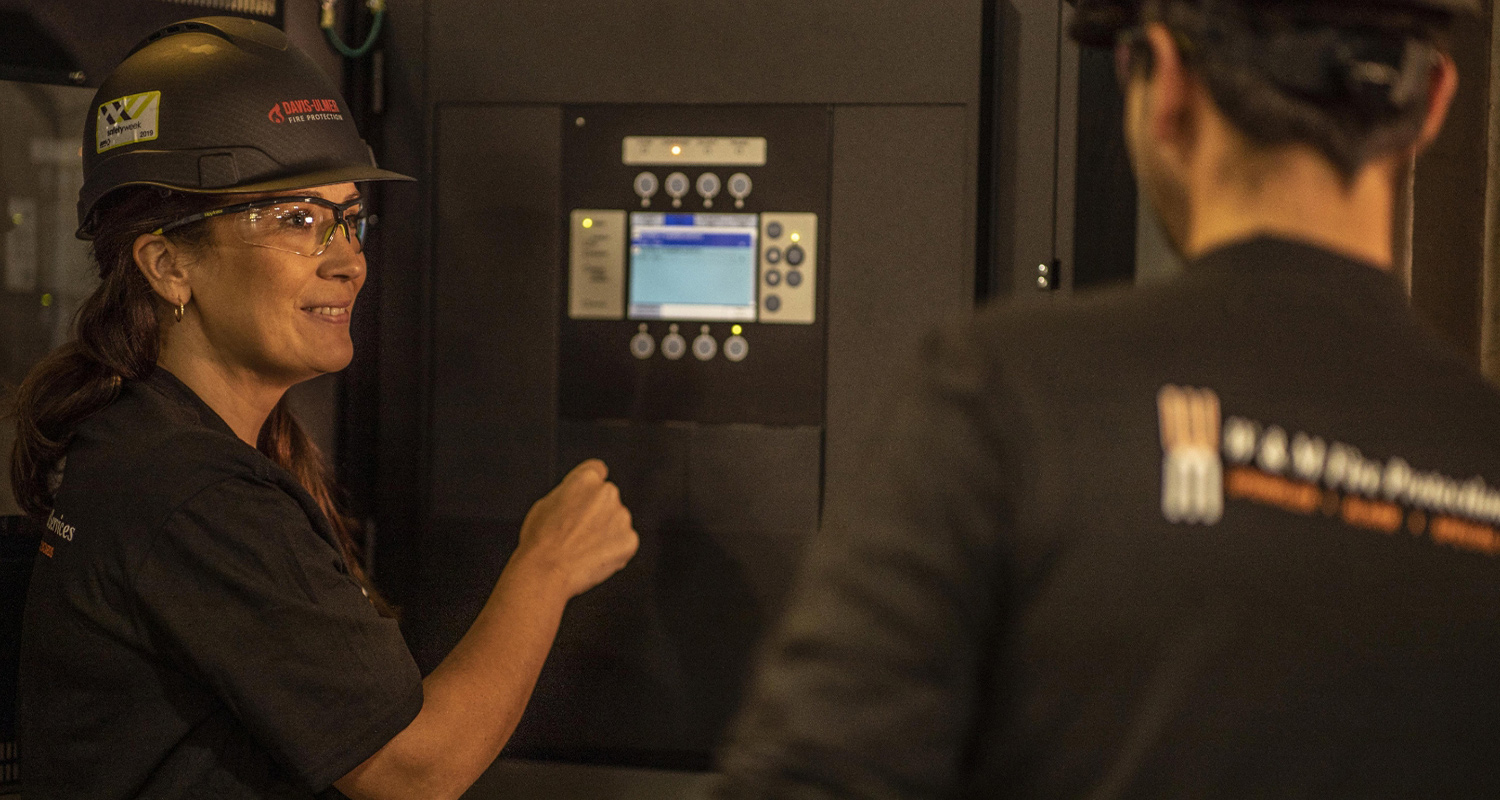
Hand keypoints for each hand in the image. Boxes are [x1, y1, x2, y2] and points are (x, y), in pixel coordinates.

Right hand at [512, 459, 638, 598]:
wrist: (545, 572)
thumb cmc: (540, 540)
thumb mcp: (546, 503)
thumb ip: (569, 493)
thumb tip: (578, 496)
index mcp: (586, 479)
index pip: (598, 471)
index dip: (590, 486)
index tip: (586, 498)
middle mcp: (608, 492)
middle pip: (607, 498)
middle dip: (598, 512)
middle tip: (578, 532)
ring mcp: (621, 516)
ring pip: (617, 521)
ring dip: (606, 532)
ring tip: (583, 549)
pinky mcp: (630, 540)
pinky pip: (624, 543)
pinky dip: (614, 551)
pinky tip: (593, 558)